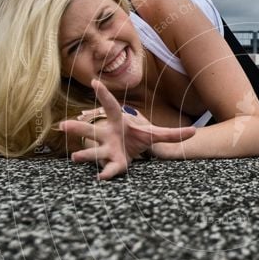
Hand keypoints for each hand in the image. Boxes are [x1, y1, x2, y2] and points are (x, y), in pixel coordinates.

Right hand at [58, 79, 195, 179]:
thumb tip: (194, 132)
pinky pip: (107, 168)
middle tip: (64, 126)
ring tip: (74, 158)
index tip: (94, 81)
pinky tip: (100, 178)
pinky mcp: (112, 163)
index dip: (103, 94)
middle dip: (78, 128)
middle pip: (91, 129)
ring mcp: (106, 149)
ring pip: (93, 150)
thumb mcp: (155, 133)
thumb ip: (173, 133)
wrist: (132, 151)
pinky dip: (106, 173)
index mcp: (118, 121)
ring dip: (84, 154)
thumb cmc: (137, 137)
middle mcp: (107, 134)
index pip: (110, 105)